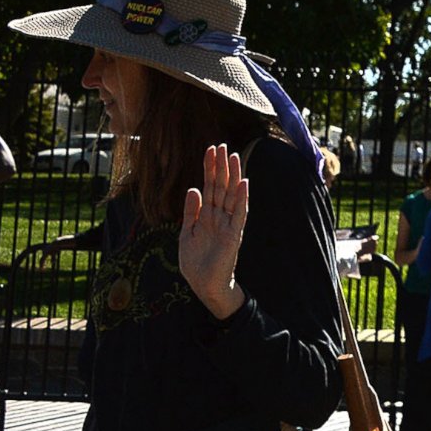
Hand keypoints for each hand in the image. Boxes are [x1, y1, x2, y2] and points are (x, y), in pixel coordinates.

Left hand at [178, 143, 249, 320]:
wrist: (205, 285)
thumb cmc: (196, 263)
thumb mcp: (187, 235)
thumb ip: (191, 212)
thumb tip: (193, 189)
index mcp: (206, 215)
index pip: (209, 187)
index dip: (209, 169)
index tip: (211, 150)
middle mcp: (218, 216)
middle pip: (220, 186)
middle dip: (220, 166)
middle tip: (222, 145)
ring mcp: (227, 223)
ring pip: (231, 195)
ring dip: (232, 176)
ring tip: (234, 157)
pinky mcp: (234, 234)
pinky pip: (239, 213)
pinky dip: (241, 198)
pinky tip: (243, 183)